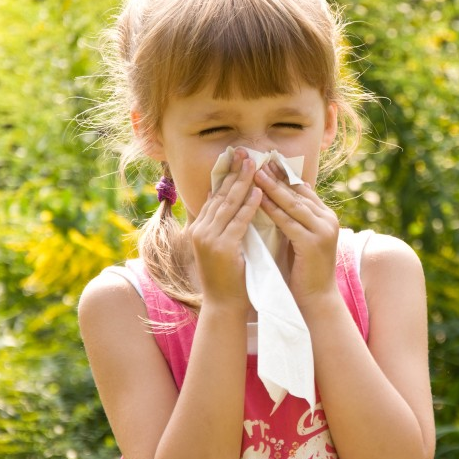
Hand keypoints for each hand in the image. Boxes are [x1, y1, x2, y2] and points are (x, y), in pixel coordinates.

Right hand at [186, 148, 260, 314]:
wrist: (224, 306)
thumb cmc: (229, 278)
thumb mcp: (224, 245)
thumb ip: (225, 224)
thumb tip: (229, 199)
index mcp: (199, 228)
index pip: (214, 195)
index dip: (226, 175)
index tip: (237, 157)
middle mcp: (200, 231)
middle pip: (219, 195)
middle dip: (234, 172)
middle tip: (245, 152)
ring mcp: (208, 239)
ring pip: (228, 205)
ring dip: (243, 183)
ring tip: (255, 165)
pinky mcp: (222, 249)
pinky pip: (238, 223)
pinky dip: (249, 207)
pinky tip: (259, 193)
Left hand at [254, 162, 339, 309]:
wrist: (316, 300)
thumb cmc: (303, 271)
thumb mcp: (300, 238)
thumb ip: (293, 218)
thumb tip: (276, 197)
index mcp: (326, 217)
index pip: (303, 189)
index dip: (284, 175)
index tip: (265, 162)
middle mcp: (328, 220)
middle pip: (298, 192)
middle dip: (277, 176)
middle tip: (258, 161)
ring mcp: (322, 231)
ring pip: (293, 204)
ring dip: (272, 188)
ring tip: (254, 173)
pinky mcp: (312, 243)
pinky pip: (287, 222)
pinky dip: (271, 210)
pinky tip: (257, 200)